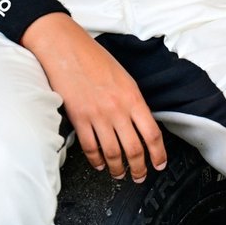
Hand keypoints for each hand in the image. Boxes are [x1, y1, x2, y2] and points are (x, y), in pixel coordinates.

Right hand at [20, 13, 166, 180]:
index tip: (159, 163)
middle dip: (139, 168)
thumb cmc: (95, 59)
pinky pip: (90, 147)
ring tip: (120, 175)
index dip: (158, 153)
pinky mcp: (78, 119)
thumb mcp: (124, 78)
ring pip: (112, 153)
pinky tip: (100, 164)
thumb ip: (133, 102)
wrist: (66, 49)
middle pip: (134, 149)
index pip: (152, 133)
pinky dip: (96, 160)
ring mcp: (97, 116)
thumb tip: (140, 123)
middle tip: (140, 176)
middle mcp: (117, 109)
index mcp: (133, 97)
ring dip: (118, 169)